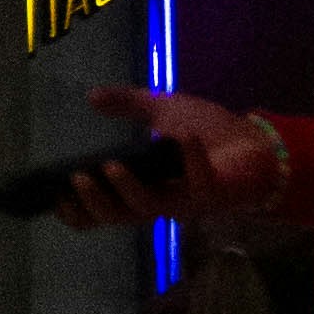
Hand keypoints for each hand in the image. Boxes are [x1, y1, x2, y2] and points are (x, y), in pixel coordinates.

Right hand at [53, 89, 292, 232]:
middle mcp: (162, 201)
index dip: (78, 211)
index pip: (104, 211)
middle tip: (76, 179)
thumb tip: (91, 96)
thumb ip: (129, 104)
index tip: (54, 195)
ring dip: (128, 188)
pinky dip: (190, 158)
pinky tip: (180, 136)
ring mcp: (188, 200)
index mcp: (145, 187)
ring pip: (149, 208)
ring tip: (110, 165)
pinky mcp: (214, 193)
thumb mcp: (163, 110)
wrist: (259, 143)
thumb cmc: (210, 133)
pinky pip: (199, 183)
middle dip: (95, 202)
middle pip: (119, 217)